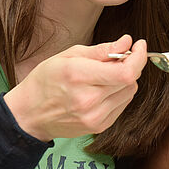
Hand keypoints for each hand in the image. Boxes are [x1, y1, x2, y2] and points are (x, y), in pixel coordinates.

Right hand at [4, 35, 145, 140]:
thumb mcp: (68, 56)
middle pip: (130, 80)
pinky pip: (122, 104)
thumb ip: (102, 50)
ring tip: (106, 75)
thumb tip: (127, 42)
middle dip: (132, 64)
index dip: (139, 57)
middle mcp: (89, 100)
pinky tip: (102, 89)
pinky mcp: (99, 126)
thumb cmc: (45, 81)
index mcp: (78, 77)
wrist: (29, 115)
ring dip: (125, 79)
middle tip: (121, 57)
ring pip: (129, 92)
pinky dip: (119, 93)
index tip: (139, 46)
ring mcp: (95, 116)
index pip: (125, 72)